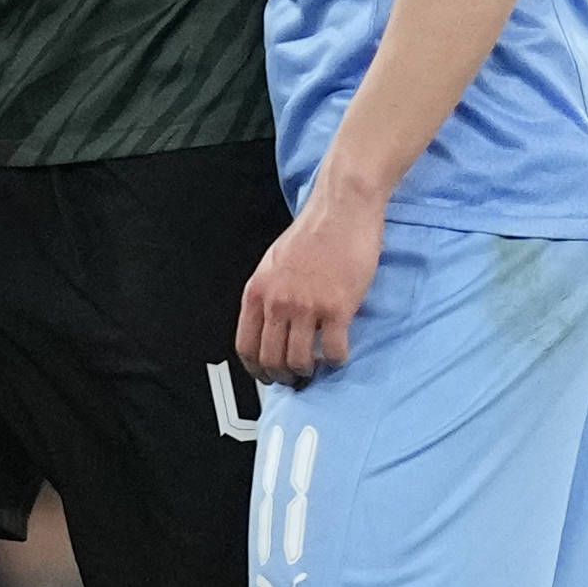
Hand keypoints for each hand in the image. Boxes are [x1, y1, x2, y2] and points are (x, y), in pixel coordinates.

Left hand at [235, 181, 385, 385]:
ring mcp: (307, 306)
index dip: (255, 369)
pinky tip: (340, 352)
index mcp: (258, 291)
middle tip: (295, 377)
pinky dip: (337, 360)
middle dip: (283, 376)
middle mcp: (278, 301)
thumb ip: (269, 294)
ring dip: (309, 371)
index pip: (245, 346)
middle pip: (271, 360)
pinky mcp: (338, 307)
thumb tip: (268, 326)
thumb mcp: (274, 263)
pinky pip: (334, 351)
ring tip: (317, 366)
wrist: (342, 209)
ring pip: (300, 361)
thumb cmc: (313, 233)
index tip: (266, 376)